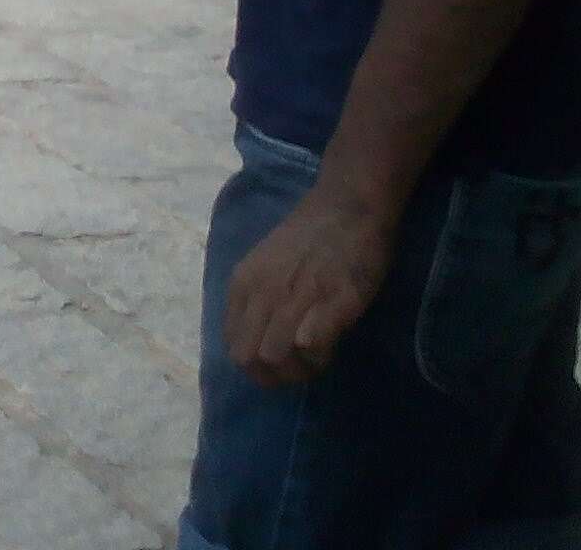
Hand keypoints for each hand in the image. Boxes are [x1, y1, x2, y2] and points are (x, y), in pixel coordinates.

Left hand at [222, 186, 394, 386]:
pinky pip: (310, 344)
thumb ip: (257, 299)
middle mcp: (262, 292)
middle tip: (303, 366)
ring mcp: (295, 296)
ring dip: (300, 369)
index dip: (257, 365)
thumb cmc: (309, 237)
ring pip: (275, 357)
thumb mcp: (265, 265)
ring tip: (320, 356)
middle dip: (276, 375)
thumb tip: (259, 340)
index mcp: (243, 285)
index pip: (233, 346)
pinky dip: (318, 354)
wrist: (347, 206)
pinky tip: (331, 343)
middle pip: (249, 359)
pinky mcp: (332, 300)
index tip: (282, 362)